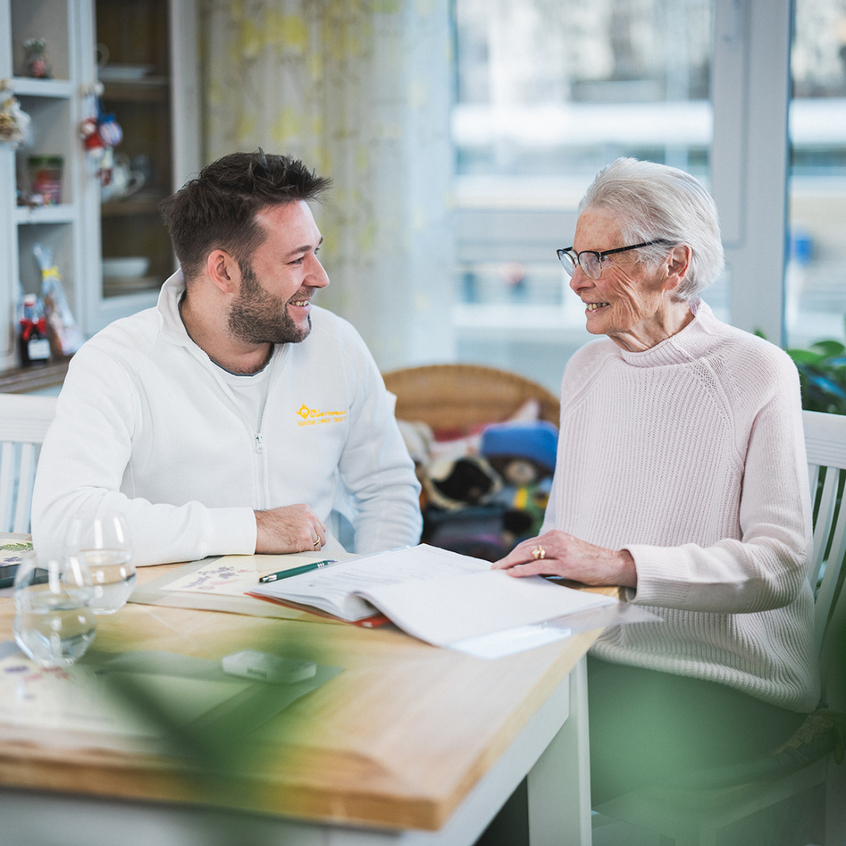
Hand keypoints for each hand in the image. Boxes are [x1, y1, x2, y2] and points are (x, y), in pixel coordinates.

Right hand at [254, 505, 326, 553]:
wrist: (256, 528)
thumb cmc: (266, 524)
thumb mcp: (287, 515)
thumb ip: (299, 521)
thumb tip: (307, 533)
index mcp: (306, 510)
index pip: (319, 527)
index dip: (313, 536)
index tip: (306, 542)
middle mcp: (310, 517)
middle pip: (321, 537)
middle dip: (313, 544)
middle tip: (301, 549)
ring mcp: (308, 528)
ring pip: (317, 546)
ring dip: (308, 551)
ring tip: (294, 550)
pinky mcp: (305, 540)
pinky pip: (312, 552)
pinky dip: (304, 554)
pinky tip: (293, 552)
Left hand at [492, 530, 636, 587]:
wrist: (614, 565)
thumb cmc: (592, 562)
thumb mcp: (569, 553)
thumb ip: (552, 556)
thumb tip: (532, 567)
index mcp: (556, 535)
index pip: (528, 543)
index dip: (513, 553)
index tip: (502, 562)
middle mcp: (557, 539)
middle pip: (524, 547)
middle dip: (508, 558)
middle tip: (495, 568)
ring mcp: (561, 550)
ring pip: (529, 554)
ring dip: (511, 563)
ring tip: (500, 571)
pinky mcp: (566, 563)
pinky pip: (540, 565)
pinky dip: (524, 569)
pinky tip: (514, 573)